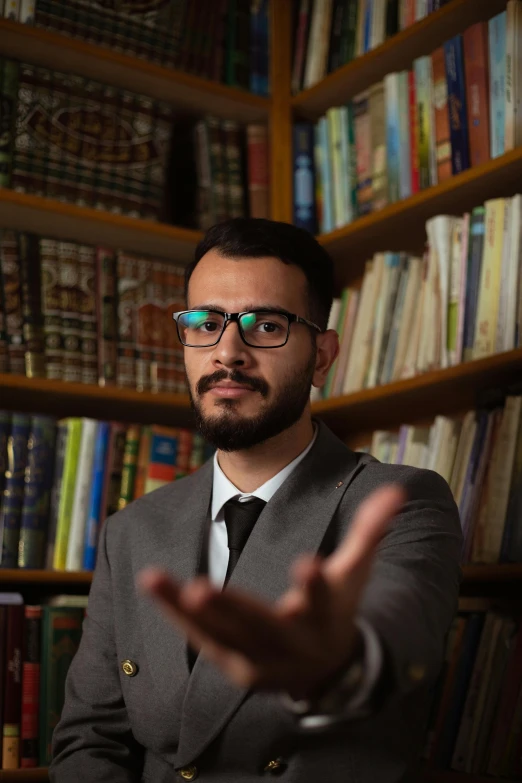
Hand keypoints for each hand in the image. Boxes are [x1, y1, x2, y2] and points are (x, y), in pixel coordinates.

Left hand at [137, 484, 405, 700]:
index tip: (308, 563)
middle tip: (202, 590)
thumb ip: (371, 530)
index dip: (316, 583)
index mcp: (325, 614)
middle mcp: (292, 642)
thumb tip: (397, 490)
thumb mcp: (355, 570)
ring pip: (220, 634)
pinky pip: (201, 638)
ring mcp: (260, 658)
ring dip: (187, 609)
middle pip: (260, 624)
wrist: (328, 670)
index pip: (324, 597)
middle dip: (233, 609)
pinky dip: (176, 614)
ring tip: (157, 579)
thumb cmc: (339, 608)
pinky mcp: (234, 663)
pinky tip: (155, 586)